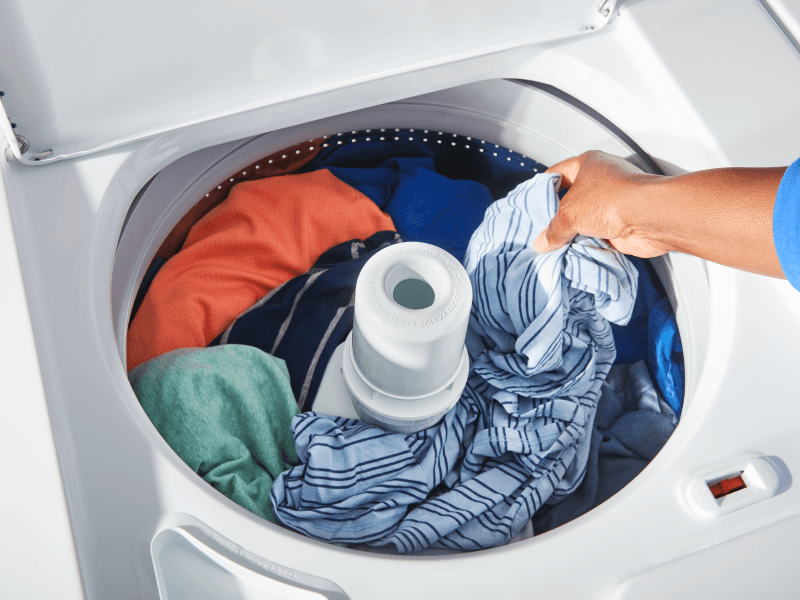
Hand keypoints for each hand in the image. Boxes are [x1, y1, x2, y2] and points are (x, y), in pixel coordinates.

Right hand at [533, 151, 669, 257]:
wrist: (650, 218)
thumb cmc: (612, 200)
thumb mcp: (569, 213)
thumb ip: (553, 228)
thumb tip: (543, 241)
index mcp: (588, 164)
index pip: (556, 173)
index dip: (541, 189)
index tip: (529, 205)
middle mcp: (601, 181)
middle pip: (570, 200)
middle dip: (556, 216)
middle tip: (539, 230)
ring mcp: (612, 203)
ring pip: (583, 220)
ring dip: (572, 233)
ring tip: (552, 246)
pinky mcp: (621, 224)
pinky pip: (596, 236)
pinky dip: (586, 245)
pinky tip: (572, 254)